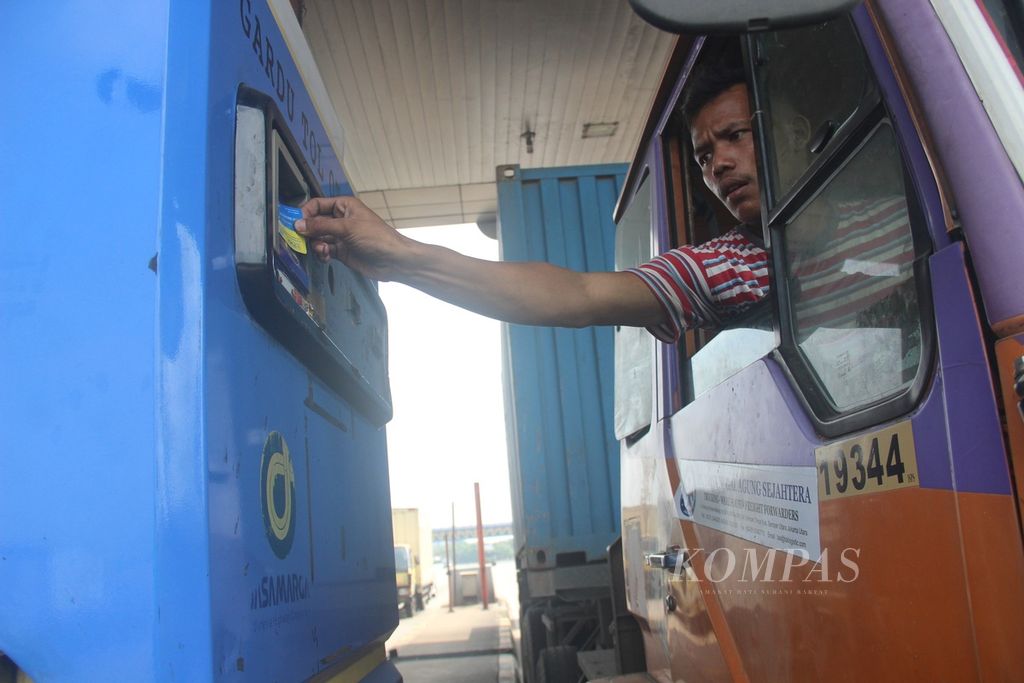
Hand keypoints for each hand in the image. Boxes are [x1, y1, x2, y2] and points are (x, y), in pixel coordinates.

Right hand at [295, 195, 412, 280]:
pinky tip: (326, 256)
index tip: (295, 223)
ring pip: (318, 238)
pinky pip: (324, 250)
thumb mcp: (347, 228)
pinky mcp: (341, 251)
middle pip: (315, 222)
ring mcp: (341, 236)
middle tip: (301, 239)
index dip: (305, 212)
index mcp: (344, 206)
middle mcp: (341, 219)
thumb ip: (321, 226)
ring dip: (316, 244)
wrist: (393, 260)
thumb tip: (299, 224)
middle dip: (308, 231)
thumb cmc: (376, 237)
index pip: (317, 204)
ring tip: (323, 249)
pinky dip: (322, 253)